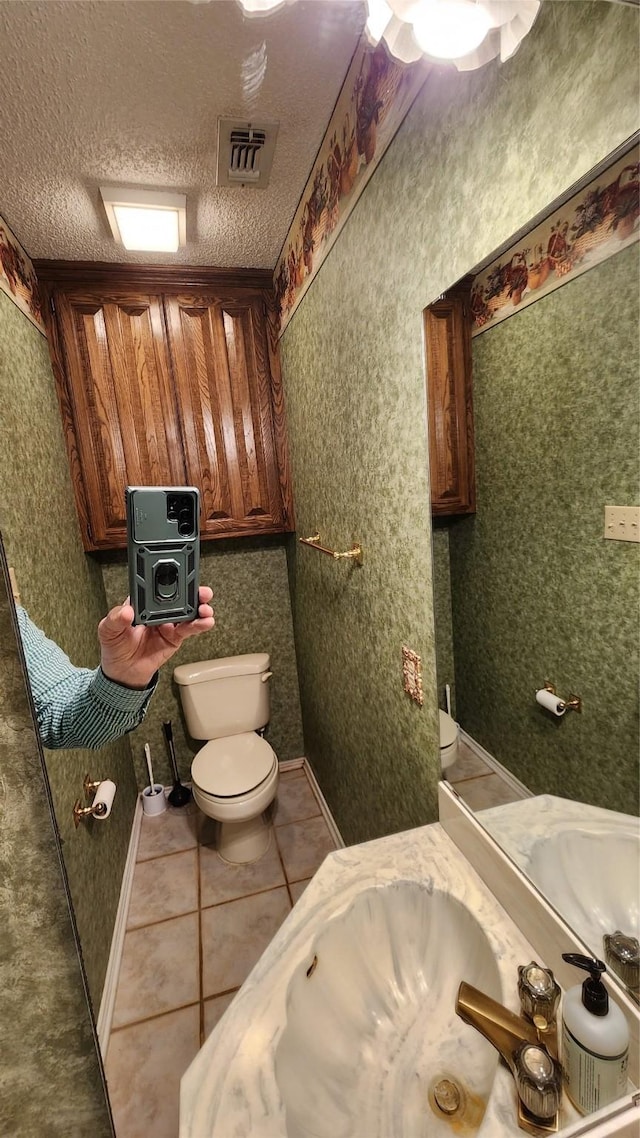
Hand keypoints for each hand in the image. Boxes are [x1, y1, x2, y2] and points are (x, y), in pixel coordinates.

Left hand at [97, 586, 214, 688]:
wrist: (123, 672)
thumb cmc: (115, 647)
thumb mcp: (107, 630)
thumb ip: (115, 618)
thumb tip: (127, 611)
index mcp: (142, 603)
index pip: (155, 586)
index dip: (167, 579)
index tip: (177, 575)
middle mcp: (158, 610)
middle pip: (178, 596)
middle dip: (192, 590)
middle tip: (199, 590)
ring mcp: (169, 623)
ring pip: (189, 611)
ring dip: (200, 607)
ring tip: (204, 608)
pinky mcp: (175, 637)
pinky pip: (190, 629)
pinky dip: (200, 624)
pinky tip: (205, 622)